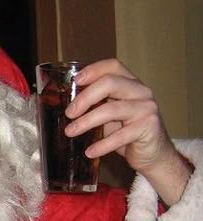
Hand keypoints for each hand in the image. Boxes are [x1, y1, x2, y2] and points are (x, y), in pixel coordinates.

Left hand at [64, 59, 192, 206]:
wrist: (153, 154)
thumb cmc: (128, 133)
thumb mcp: (110, 115)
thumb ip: (96, 105)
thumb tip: (66, 105)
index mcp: (131, 83)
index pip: (113, 66)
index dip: (93, 70)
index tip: (75, 81)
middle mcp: (141, 91)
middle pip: (110, 83)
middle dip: (85, 98)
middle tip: (69, 113)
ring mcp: (147, 108)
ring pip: (112, 109)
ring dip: (87, 122)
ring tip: (70, 132)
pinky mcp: (148, 127)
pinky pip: (120, 136)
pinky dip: (102, 145)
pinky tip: (89, 152)